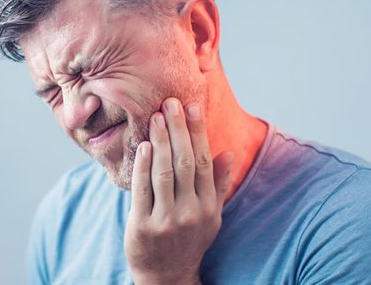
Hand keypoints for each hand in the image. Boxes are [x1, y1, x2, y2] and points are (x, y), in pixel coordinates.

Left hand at [124, 98, 233, 284]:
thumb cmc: (190, 239)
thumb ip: (219, 184)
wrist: (167, 276)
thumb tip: (228, 153)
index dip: (198, 132)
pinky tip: (143, 145)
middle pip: (185, 162)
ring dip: (161, 142)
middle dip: (178, 130)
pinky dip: (142, 166)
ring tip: (156, 117)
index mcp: (209, 206)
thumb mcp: (212, 216)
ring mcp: (167, 220)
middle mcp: (191, 212)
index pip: (205, 162)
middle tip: (170, 102)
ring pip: (164, 173)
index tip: (193, 107)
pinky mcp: (143, 226)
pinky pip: (143, 190)